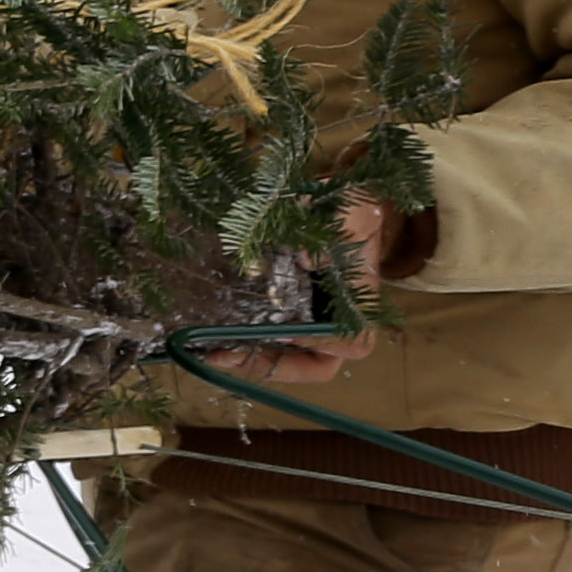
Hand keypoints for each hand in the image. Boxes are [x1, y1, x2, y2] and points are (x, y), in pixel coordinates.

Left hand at [213, 191, 402, 386]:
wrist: (334, 206)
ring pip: (287, 359)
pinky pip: (267, 341)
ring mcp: (309, 321)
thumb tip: (311, 259)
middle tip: (231, 355)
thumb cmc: (349, 212)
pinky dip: (243, 343)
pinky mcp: (285, 314)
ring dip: (252, 360)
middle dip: (274, 365)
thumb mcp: (356, 211)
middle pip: (314, 365)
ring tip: (213, 352)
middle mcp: (336, 321)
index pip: (351, 343)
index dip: (322, 344)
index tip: (288, 332)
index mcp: (361, 303)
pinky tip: (211, 337)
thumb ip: (349, 226)